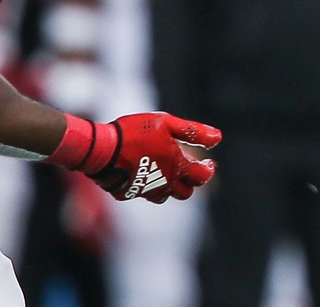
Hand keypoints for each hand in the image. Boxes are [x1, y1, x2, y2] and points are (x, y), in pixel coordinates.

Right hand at [89, 112, 221, 202]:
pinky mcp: (129, 193)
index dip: (208, 170)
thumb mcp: (166, 124)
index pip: (202, 177)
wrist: (102, 149)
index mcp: (176, 167)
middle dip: (190, 181)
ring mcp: (146, 191)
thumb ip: (193, 131)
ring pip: (165, 196)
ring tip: (164, 169)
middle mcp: (164, 184)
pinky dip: (147, 185)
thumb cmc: (135, 132)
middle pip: (186, 192)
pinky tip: (141, 171)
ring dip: (169, 185)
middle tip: (186, 167)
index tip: (208, 163)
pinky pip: (143, 193)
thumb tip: (218, 137)